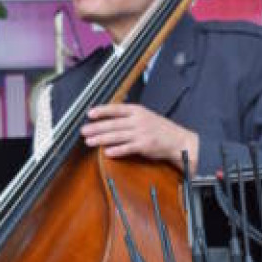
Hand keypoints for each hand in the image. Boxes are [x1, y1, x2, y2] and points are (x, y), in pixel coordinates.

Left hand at [81, 103, 198, 174]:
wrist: (178, 140)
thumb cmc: (160, 129)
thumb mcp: (145, 116)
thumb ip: (129, 115)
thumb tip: (110, 117)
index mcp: (138, 111)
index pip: (116, 109)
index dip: (102, 111)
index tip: (90, 114)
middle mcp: (139, 120)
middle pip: (113, 124)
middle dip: (96, 127)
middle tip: (83, 130)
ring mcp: (141, 133)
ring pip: (117, 136)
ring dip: (101, 139)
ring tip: (89, 141)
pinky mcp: (144, 146)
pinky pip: (127, 148)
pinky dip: (116, 150)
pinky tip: (106, 152)